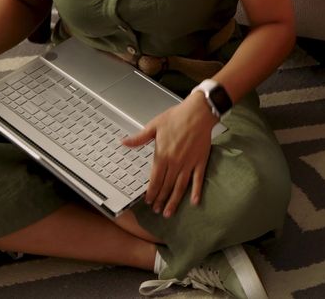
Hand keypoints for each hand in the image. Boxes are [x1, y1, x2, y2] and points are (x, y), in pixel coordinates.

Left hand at [122, 94, 216, 217]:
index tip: (148, 201)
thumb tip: (124, 142)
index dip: (151, 192)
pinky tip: (194, 202)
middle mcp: (175, 162)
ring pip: (180, 187)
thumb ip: (139, 138)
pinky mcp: (200, 162)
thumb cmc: (177, 117)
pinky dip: (196, 192)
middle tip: (157, 210)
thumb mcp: (154, 126)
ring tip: (169, 212)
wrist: (198, 112)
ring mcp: (188, 163)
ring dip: (174, 201)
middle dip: (160, 200)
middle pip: (166, 186)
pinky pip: (198, 180)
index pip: (155, 179)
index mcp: (163, 154)